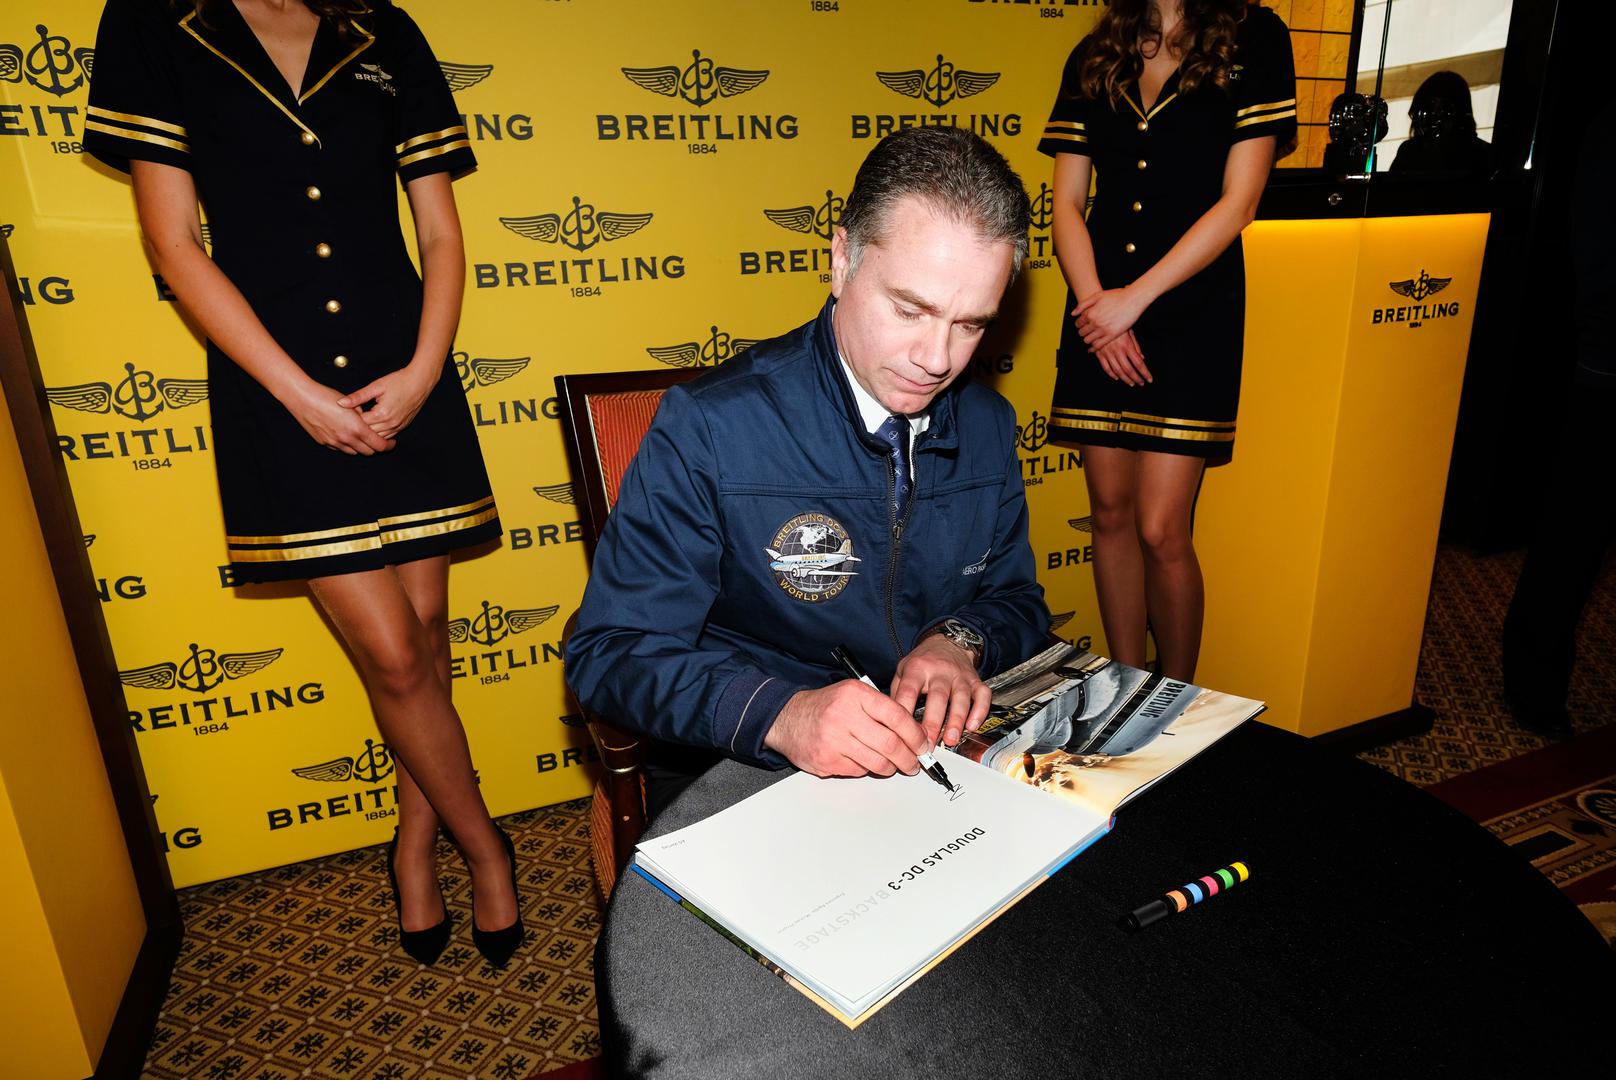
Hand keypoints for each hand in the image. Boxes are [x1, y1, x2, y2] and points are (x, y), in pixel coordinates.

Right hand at [282, 380, 394, 454]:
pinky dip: (346, 445)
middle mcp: (346, 439)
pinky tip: (346, 436)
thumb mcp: (351, 404)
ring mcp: (334, 443)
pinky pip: (340, 449)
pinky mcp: (324, 442)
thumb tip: (366, 420)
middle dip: (376, 447)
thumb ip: (362, 415)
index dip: (388, 446)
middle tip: (379, 441)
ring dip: (360, 447)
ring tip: (362, 438)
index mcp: (357, 429)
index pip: (379, 445)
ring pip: (354, 452)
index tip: (392, 443)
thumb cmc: (327, 397)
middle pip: (368, 452)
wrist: (303, 399)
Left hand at [339, 363, 437, 439]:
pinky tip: (373, 427)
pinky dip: (379, 433)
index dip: (351, 420)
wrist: (420, 382)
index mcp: (382, 414)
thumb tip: (341, 403)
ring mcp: (398, 426)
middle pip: (369, 433)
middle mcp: (390, 423)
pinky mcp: (403, 426)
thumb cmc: (399, 381)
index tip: (345, 415)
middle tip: (350, 421)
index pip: (360, 424)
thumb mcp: (376, 386)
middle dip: (359, 428)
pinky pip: (388, 436)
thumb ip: (358, 397)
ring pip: (379, 438)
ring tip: (360, 425)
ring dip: (369, 433)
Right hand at [764, 680, 927, 777]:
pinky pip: (858, 771)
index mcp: (856, 694)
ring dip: (890, 768)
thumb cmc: (825, 707)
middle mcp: (845, 715)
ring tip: (893, 765)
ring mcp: (834, 739)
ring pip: (877, 763)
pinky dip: (866, 770)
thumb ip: (880, 709)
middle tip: (914, 763)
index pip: (896, 715)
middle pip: (890, 744)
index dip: (915, 734)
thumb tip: (912, 732)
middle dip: (908, 758)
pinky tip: (864, 762)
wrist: (786, 718)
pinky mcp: (826, 760)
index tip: (922, 744)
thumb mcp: (852, 694)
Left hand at [891, 634, 991, 749]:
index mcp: (918, 669)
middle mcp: (940, 672)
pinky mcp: (975, 681)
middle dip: (932, 723)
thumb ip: (896, 693)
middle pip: (937, 697)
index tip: (901, 733)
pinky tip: (973, 726)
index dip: (904, 712)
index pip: (909, 691)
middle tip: (927, 744)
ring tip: (950, 739)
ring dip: (956, 721)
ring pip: (961, 698)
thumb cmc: (923, 662)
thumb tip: (889, 720)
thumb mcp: (902, 670)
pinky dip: (980, 711)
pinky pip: (982, 696)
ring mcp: (960, 676)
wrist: (947, 642)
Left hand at [1073, 287, 1148, 351]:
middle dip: (1082, 332)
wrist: (1132, 300)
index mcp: (1090, 313)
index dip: (1079, 324)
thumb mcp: (1097, 296)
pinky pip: (1098, 345)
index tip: (1082, 324)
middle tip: (1087, 330)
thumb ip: (1083, 304)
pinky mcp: (1112, 335)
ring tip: (1092, 336)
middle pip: (1081, 333)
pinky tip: (1096, 344)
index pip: (1078, 323)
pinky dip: (1095, 346)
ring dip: (1088, 339)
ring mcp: (1103, 330)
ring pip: (1088, 340)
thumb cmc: (1116, 296)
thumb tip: (1073, 314)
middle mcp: (1095, 323)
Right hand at [1093, 329, 1150, 385]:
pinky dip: (1111, 374)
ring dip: (1125, 379)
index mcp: (1127, 346)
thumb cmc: (1118, 325)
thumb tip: (1142, 358)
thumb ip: (1136, 346)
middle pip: (1129, 370)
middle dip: (1136, 378)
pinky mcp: (1100, 354)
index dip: (1145, 373)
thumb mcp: (1130, 332)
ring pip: (1118, 371)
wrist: (1101, 320)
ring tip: (1131, 383)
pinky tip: (1116, 378)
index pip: (1139, 363)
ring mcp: (1108, 353)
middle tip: (1141, 383)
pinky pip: (1106, 367)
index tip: (1149, 379)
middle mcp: (1118, 351)